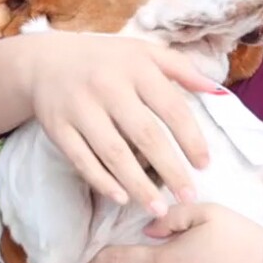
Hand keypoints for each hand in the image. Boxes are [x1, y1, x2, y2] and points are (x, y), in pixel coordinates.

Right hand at [21, 33, 220, 215]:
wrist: (44, 62)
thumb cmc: (105, 61)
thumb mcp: (143, 52)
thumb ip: (181, 68)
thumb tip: (217, 90)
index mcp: (135, 66)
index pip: (171, 107)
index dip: (190, 138)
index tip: (204, 165)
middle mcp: (107, 86)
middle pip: (145, 135)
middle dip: (170, 169)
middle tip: (188, 196)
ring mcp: (80, 107)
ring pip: (113, 153)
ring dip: (137, 185)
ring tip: (158, 209)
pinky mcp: (57, 127)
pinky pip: (82, 160)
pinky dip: (102, 181)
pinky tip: (122, 199)